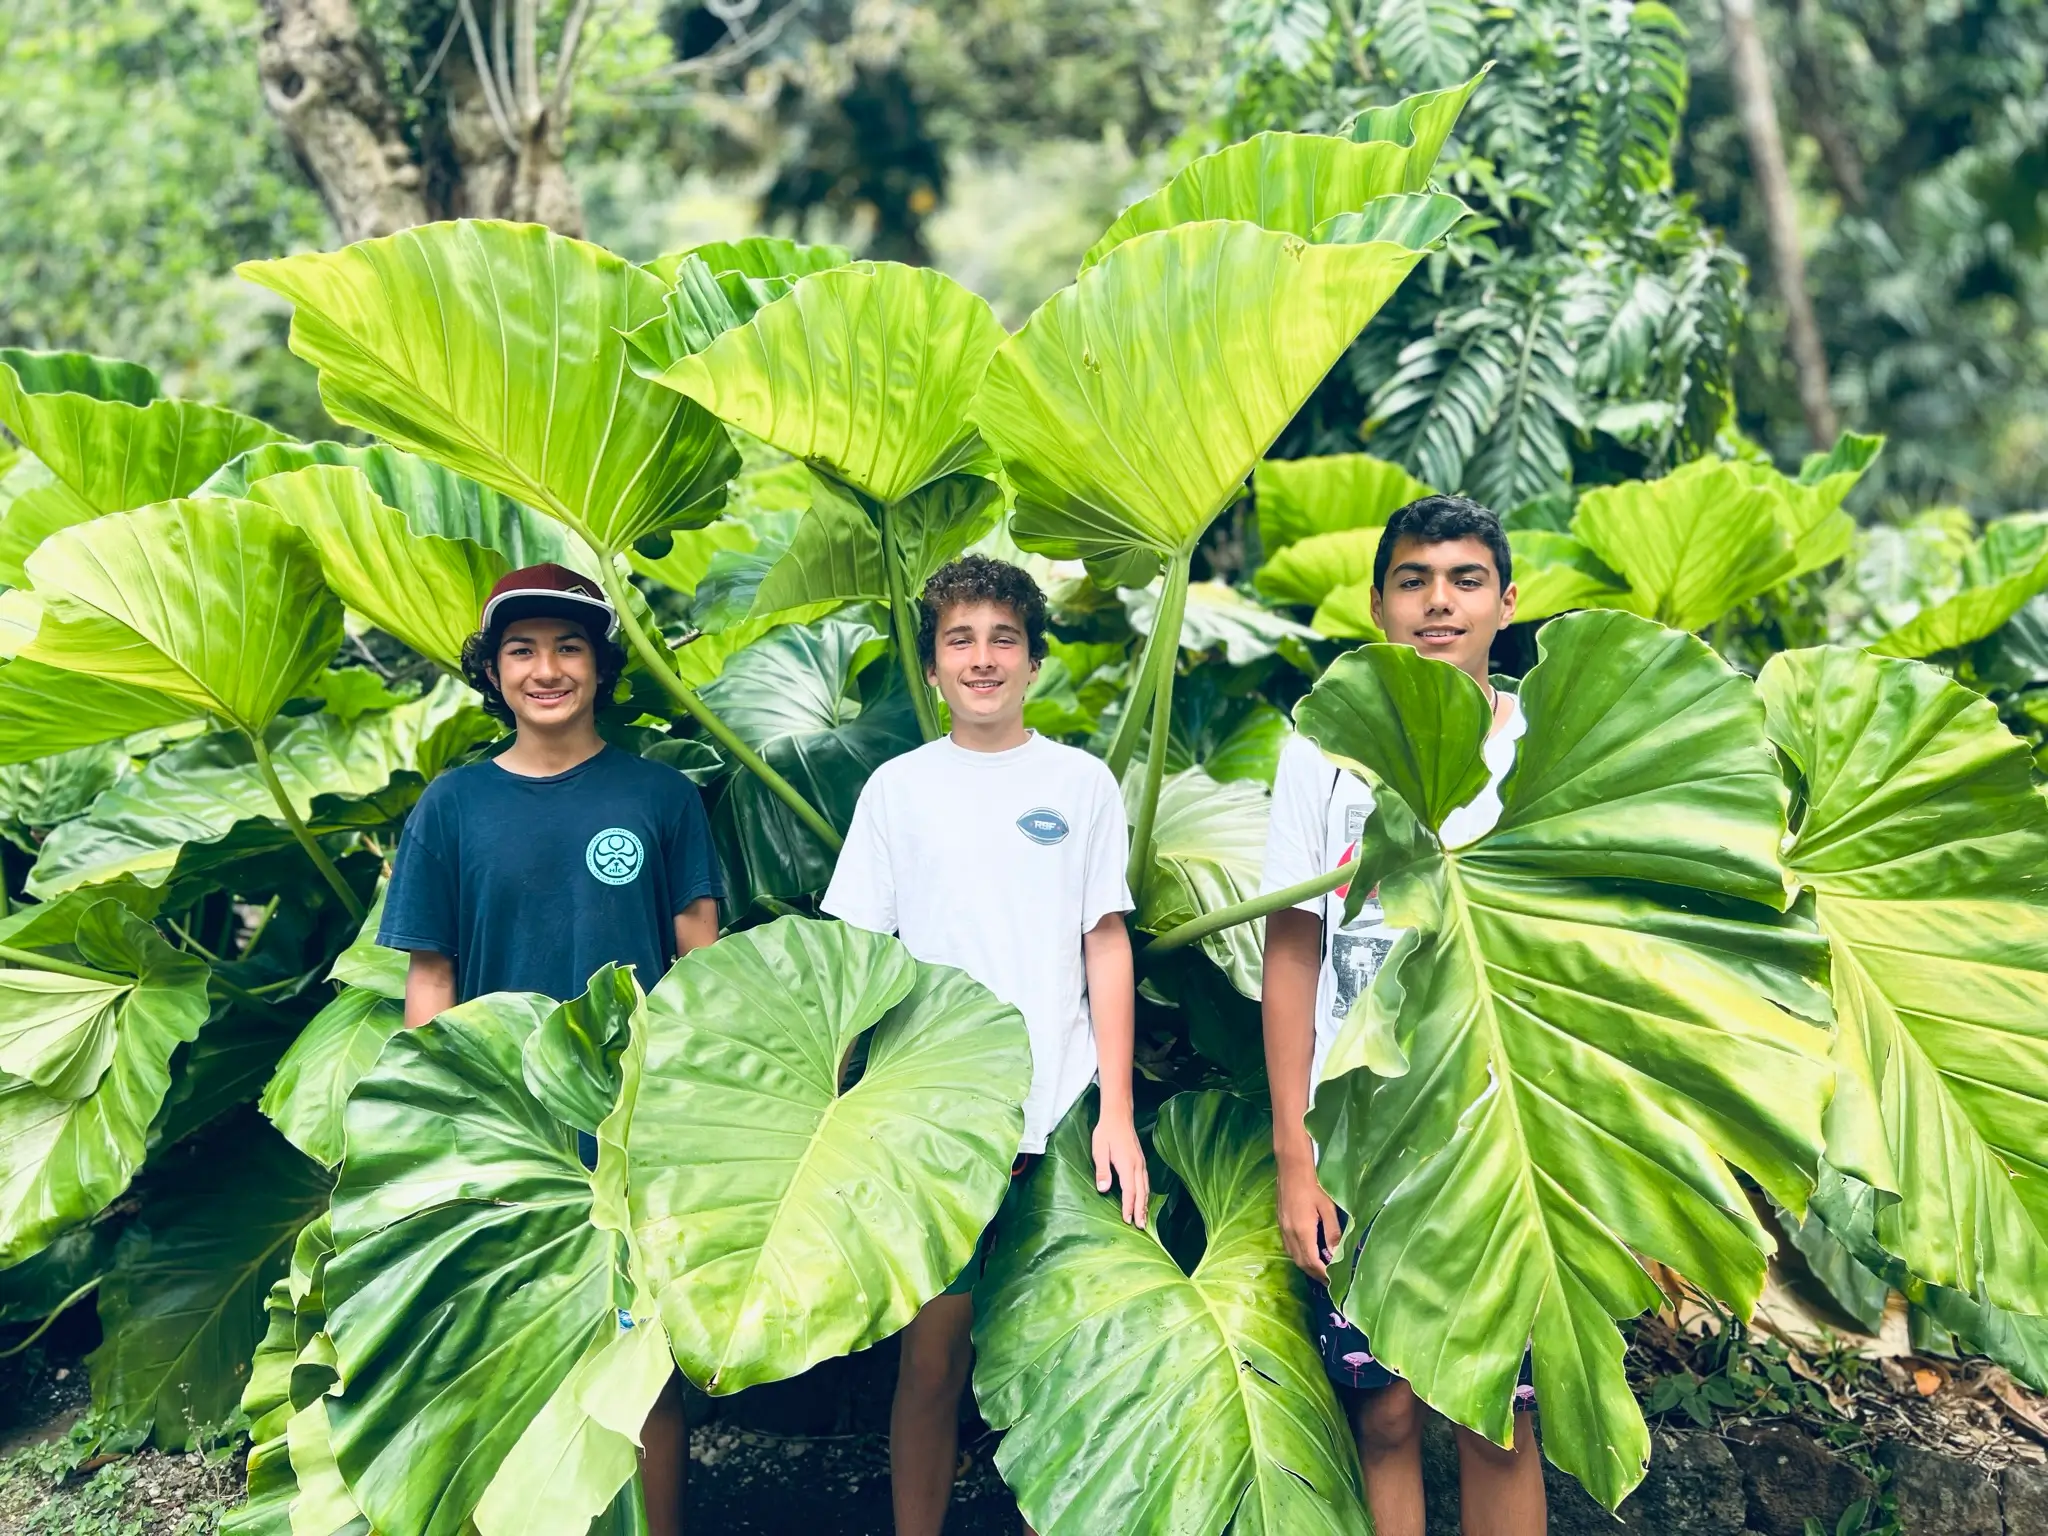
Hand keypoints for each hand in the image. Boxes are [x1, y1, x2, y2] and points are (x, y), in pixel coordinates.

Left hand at [1092, 1109, 1149, 1228]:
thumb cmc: (1106, 1132)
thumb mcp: (1099, 1150)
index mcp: (1127, 1165)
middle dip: (1141, 1210)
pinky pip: (1146, 1181)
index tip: (1127, 1220)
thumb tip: (1103, 1189)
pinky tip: (1145, 1199)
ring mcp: (1141, 1163)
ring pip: (1146, 1188)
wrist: (1118, 1116)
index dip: (1129, 1207)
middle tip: (1141, 1227)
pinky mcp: (1141, 1161)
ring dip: (1145, 1204)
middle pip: (1141, 1192)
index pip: (1129, 1191)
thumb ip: (1102, 1170)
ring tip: (1144, 1219)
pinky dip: (1146, 1194)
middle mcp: (1137, 1166)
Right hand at [1276, 1159, 1341, 1283]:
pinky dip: (1299, 1255)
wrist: (1292, 1167)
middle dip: (1314, 1274)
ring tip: (1320, 1270)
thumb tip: (1336, 1254)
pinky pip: (1289, 1247)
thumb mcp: (1328, 1207)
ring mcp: (1282, 1228)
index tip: (1333, 1282)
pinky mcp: (1280, 1222)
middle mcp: (1289, 1233)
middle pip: (1301, 1262)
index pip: (1312, 1261)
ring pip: (1293, 1255)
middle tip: (1329, 1281)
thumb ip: (1332, 1232)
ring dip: (1306, 1266)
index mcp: (1302, 1230)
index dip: (1323, 1274)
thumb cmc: (1314, 1184)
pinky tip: (1309, 1253)